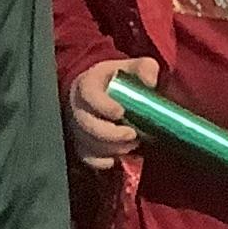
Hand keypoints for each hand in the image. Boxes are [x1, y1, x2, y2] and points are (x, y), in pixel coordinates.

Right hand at [65, 56, 157, 170]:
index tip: (121, 112)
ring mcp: (78, 128)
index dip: (103, 105)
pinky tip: (118, 157)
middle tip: (133, 135)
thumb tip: (150, 81)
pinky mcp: (82, 145)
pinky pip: (88, 158)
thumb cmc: (117, 79)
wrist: (102, 91)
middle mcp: (78, 107)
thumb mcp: (131, 67)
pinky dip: (103, 161)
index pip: (88, 94)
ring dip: (112, 148)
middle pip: (86, 124)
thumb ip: (144, 68)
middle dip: (111, 134)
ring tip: (132, 144)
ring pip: (88, 143)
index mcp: (87, 84)